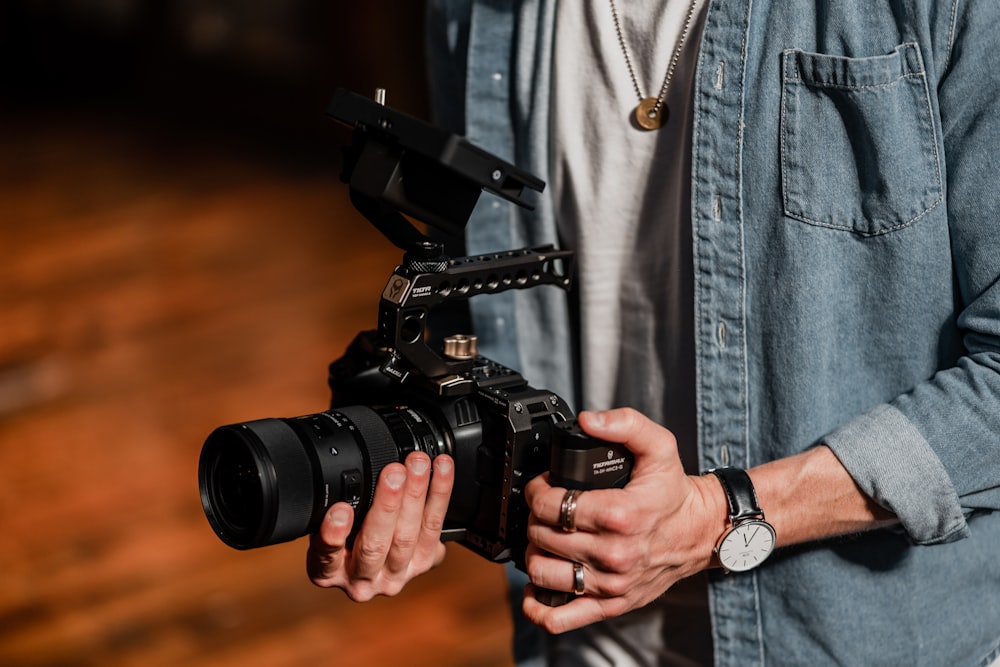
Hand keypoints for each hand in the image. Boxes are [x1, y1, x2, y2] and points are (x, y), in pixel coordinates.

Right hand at [307, 451, 454, 600]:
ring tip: (418, 465)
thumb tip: (340, 478)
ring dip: (416, 495)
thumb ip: (333, 511)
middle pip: (376, 544)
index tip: (341, 510)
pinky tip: (441, 469)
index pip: (328, 555)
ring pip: (408, 536)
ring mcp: (395, 575)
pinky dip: (440, 494)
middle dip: (387, 503)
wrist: (378, 559)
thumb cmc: (345, 536)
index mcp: (329, 573)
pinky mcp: (424, 563)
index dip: (335, 533)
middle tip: (394, 472)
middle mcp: (362, 582)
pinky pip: (434, 527)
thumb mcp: (329, 526)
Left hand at [521, 408, 725, 633]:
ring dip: (534, 553)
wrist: (703, 532)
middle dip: (535, 517)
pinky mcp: (611, 604)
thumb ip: (624, 424)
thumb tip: (588, 420)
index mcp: (620, 515)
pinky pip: (561, 617)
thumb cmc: (675, 492)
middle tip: (546, 508)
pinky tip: (538, 586)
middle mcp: (614, 553)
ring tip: (546, 538)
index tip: (543, 486)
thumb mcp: (658, 446)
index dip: (537, 491)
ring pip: (543, 572)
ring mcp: (611, 583)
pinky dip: (539, 605)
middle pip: (542, 536)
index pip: (552, 506)